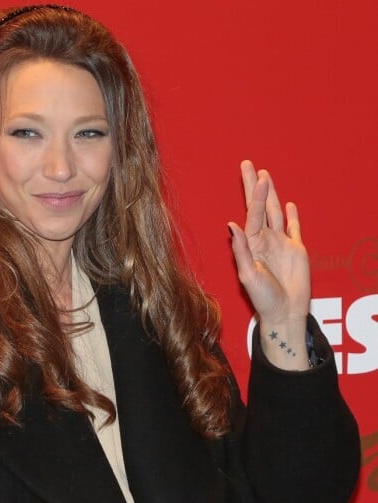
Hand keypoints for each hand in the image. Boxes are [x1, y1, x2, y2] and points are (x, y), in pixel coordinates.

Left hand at [228, 160, 310, 368]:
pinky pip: (293, 228)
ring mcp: (280, 243)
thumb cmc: (263, 298)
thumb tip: (232, 224)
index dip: (253, 196)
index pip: (252, 214)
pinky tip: (287, 204)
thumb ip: (241, 250)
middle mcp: (264, 240)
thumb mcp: (248, 275)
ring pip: (275, 212)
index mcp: (252, 244)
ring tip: (266, 176)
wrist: (284, 312)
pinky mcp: (296, 250)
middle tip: (248, 165)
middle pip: (260, 206)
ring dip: (270, 195)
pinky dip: (291, 216)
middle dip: (254, 186)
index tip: (255, 177)